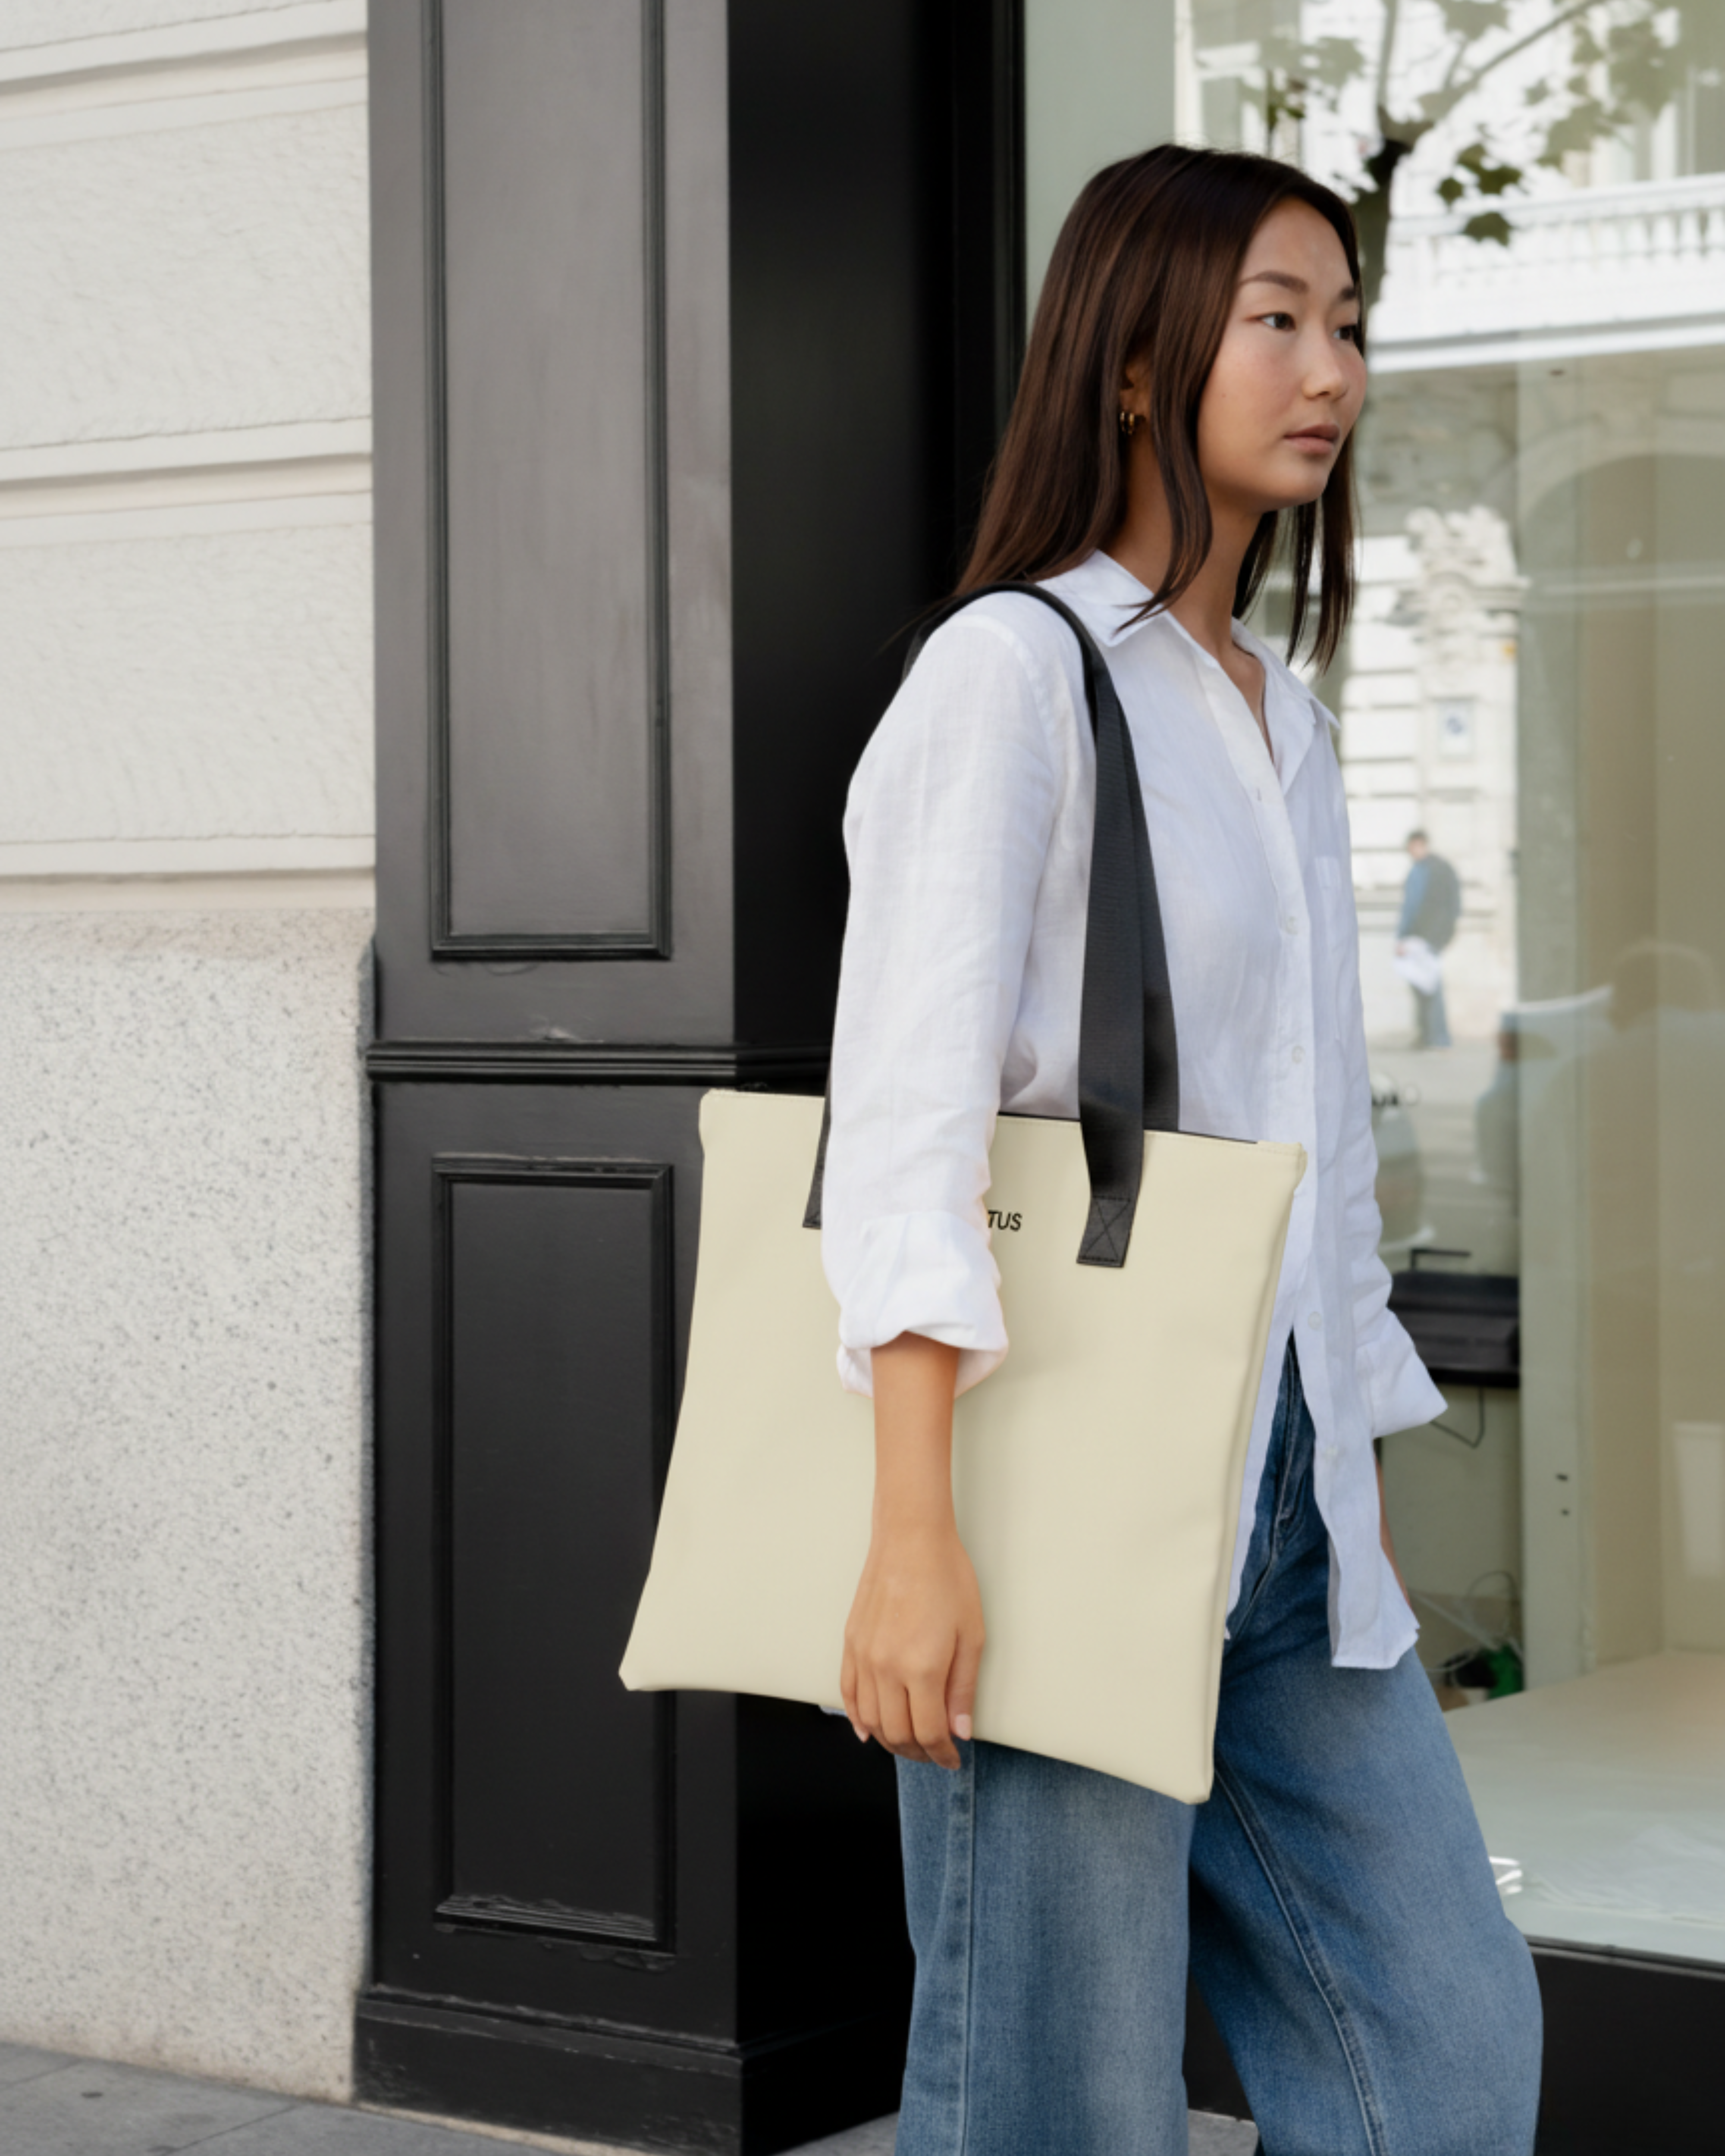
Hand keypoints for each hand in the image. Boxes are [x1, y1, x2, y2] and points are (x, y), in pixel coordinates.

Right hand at [842, 1518, 983, 1768]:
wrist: (911, 1540)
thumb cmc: (947, 1579)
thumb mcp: (971, 1635)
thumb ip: (963, 1688)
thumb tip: (960, 1730)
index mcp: (922, 1668)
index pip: (929, 1732)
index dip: (943, 1754)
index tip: (952, 1759)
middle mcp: (887, 1668)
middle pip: (897, 1733)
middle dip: (918, 1752)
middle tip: (934, 1754)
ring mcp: (864, 1657)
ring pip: (870, 1720)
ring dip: (889, 1740)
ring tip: (908, 1743)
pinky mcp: (851, 1644)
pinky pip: (848, 1693)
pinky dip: (857, 1718)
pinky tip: (868, 1730)